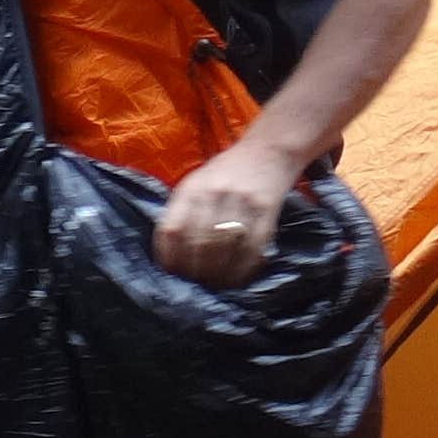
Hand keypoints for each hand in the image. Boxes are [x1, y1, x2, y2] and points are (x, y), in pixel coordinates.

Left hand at [154, 142, 295, 286]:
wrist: (267, 152)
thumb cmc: (225, 174)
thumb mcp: (195, 184)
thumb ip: (181, 214)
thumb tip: (170, 257)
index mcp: (191, 189)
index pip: (171, 231)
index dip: (170, 259)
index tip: (173, 273)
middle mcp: (214, 194)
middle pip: (199, 245)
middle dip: (195, 272)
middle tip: (196, 284)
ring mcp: (242, 202)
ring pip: (225, 250)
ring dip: (218, 275)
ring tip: (215, 284)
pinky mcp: (266, 212)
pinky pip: (252, 250)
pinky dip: (243, 269)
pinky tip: (237, 276)